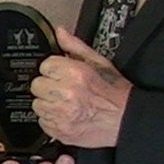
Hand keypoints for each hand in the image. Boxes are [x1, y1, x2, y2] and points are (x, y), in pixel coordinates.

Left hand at [31, 27, 130, 147]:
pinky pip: (42, 121)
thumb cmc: (114, 92)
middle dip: (48, 86)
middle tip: (64, 89)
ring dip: (48, 103)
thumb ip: (75, 47)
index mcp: (76, 74)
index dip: (53, 69)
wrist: (126, 119)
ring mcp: (62, 114)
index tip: (61, 74)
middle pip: (37, 85)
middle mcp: (67, 94)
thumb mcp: (100, 63)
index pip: (45, 65)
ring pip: (37, 104)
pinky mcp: (59, 130)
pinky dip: (51, 119)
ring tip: (66, 102)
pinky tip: (66, 114)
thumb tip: (60, 33)